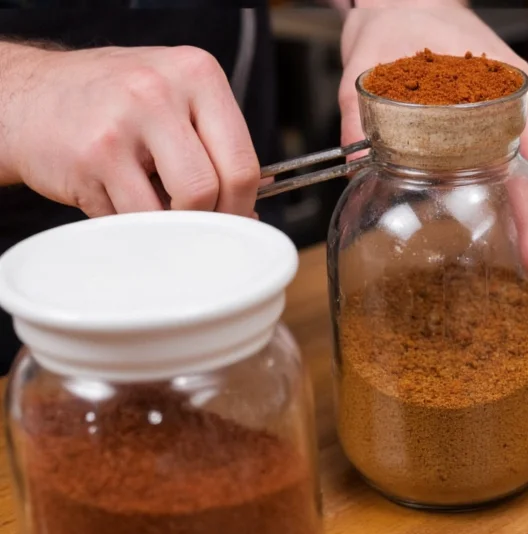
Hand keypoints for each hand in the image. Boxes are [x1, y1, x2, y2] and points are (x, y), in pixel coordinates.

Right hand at [0, 43, 259, 217]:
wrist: (29, 95)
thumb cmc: (111, 102)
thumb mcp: (174, 98)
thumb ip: (215, 141)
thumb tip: (256, 202)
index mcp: (197, 73)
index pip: (243, 161)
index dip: (243, 204)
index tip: (234, 218)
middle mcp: (161, 90)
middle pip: (213, 188)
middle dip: (209, 218)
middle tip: (195, 222)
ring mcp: (122, 123)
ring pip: (174, 210)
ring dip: (168, 224)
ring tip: (150, 203)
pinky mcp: (91, 156)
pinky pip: (132, 217)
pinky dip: (131, 224)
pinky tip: (117, 197)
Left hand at [338, 3, 527, 272]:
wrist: (403, 2)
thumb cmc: (400, 16)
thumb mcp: (370, 57)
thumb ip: (357, 105)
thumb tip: (355, 156)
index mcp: (502, 79)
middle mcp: (509, 98)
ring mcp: (498, 112)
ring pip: (513, 168)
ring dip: (513, 208)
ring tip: (510, 251)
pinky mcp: (478, 124)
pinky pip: (490, 161)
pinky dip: (488, 191)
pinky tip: (477, 218)